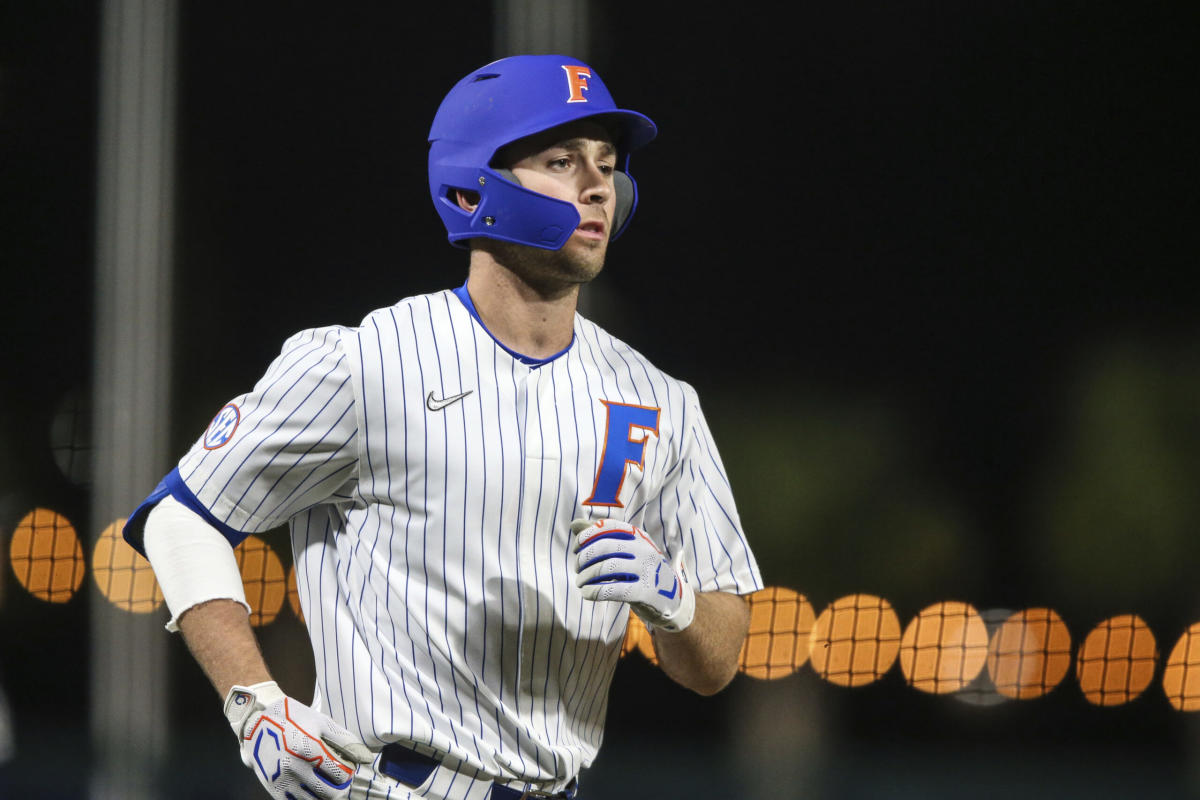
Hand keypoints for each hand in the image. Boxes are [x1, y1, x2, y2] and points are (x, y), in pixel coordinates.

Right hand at [224, 681, 371, 799]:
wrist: (255, 724)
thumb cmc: (293, 719)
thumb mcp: (320, 722)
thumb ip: (344, 740)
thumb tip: (366, 757)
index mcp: (309, 748)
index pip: (341, 774)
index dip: (349, 774)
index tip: (348, 769)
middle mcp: (295, 767)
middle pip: (330, 793)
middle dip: (340, 789)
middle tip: (341, 782)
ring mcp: (282, 780)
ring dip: (325, 796)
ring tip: (328, 785)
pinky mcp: (273, 788)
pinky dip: (308, 799)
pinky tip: (312, 789)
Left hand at [570, 518, 695, 631]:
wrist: (672, 598)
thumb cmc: (640, 570)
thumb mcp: (626, 550)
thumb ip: (600, 536)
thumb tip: (574, 524)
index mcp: (638, 536)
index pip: (607, 527)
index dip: (586, 536)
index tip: (576, 549)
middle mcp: (644, 550)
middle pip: (604, 547)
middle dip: (584, 558)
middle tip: (577, 569)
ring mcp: (646, 571)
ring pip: (606, 568)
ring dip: (586, 576)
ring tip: (580, 583)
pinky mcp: (645, 593)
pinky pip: (614, 590)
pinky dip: (594, 591)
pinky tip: (587, 594)